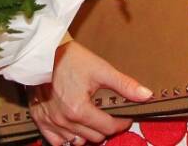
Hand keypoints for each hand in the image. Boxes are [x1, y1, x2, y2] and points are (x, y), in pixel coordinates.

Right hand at [28, 40, 151, 144]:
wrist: (41, 51)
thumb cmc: (70, 58)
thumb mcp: (100, 68)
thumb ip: (124, 85)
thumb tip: (147, 95)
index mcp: (79, 109)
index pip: (108, 128)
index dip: (121, 123)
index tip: (124, 116)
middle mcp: (64, 120)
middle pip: (94, 137)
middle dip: (105, 128)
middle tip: (108, 116)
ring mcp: (51, 122)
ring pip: (77, 141)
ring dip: (87, 134)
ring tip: (91, 120)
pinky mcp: (40, 119)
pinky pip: (56, 141)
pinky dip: (67, 137)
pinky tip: (73, 127)